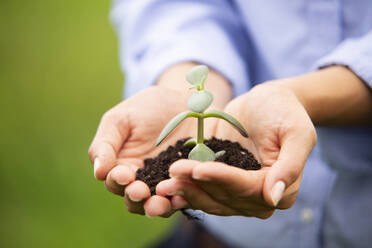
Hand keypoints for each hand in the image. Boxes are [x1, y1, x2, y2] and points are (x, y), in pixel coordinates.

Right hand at [88, 86, 215, 216]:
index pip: (114, 181)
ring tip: (161, 202)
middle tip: (139, 192)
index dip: (117, 181)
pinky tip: (182, 196)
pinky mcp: (189, 181)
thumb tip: (98, 172)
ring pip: (158, 204)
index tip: (123, 174)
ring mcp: (167, 183)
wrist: (186, 100)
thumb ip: (105, 144)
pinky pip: (185, 195)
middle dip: (136, 197)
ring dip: (158, 206)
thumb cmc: (147, 108)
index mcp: (122, 167)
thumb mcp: (121, 119)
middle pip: (135, 199)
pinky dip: (183, 198)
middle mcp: (143, 180)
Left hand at [157, 82, 316, 217]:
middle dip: (198, 186)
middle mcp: (260, 197)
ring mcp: (239, 192)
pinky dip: (186, 188)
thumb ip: (290, 165)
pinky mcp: (222, 183)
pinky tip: (168, 183)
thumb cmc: (284, 111)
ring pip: (211, 199)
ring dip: (187, 192)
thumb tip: (274, 197)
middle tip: (172, 175)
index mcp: (283, 188)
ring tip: (163, 183)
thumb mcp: (296, 131)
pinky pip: (203, 190)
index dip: (223, 180)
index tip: (199, 169)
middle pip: (226, 197)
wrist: (266, 102)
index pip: (248, 188)